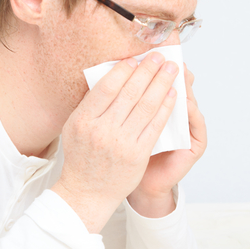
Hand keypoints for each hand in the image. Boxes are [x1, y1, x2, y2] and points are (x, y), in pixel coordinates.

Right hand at [53, 51, 178, 231]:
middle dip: (148, 71)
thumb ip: (90, 104)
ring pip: (146, 106)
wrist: (88, 192)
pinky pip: (156, 125)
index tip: (135, 59)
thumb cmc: (82, 157)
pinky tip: (174, 95)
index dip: (123, 71)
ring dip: (162, 84)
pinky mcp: (139, 154)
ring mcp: (122, 143)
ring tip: (171, 70)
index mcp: (83, 120)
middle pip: (130, 93)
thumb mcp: (75, 128)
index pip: (107, 88)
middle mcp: (102, 130)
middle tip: (159, 57)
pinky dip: (166, 107)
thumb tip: (109, 75)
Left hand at [128, 64, 206, 216]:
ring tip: (180, 75)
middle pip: (180, 90)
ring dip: (187, 88)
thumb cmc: (126, 156)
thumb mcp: (123, 125)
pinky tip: (185, 102)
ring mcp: (189, 131)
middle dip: (173, 74)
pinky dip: (192, 113)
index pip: (162, 86)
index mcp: (158, 111)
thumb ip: (126, 104)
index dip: (158, 71)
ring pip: (191, 104)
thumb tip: (116, 72)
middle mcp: (177, 119)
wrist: (138, 187)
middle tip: (169, 59)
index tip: (151, 55)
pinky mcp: (196, 146)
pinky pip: (197, 126)